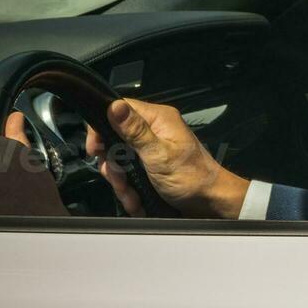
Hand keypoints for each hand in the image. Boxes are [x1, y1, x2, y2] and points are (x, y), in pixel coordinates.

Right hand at [87, 98, 248, 218]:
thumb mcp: (159, 154)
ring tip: (133, 196)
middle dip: (114, 165)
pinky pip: (131, 174)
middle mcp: (154, 131)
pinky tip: (137, 200)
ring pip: (121, 161)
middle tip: (121, 180)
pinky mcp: (152, 166)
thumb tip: (114, 105)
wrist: (211, 202)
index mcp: (158, 119)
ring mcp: (153, 149)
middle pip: (115, 139)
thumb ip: (135, 131)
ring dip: (122, 182)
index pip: (120, 109)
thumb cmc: (192, 177)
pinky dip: (131, 189)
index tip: (96, 149)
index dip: (102, 127)